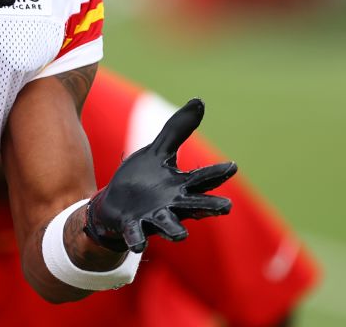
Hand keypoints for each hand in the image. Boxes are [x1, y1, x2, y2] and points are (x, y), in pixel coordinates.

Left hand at [84, 98, 236, 252]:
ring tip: (181, 235)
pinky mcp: (132, 226)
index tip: (232, 166)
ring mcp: (153, 217)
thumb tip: (199, 100)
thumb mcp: (158, 152)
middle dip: (209, 206)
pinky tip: (138, 244)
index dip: (216, 173)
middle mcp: (172, 204)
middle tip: (226, 207)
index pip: (202, 178)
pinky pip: (136, 234)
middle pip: (194, 206)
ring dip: (174, 229)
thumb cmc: (142, 180)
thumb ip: (177, 131)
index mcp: (180, 186)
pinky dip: (137, 238)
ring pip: (168, 225)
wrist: (113, 205)